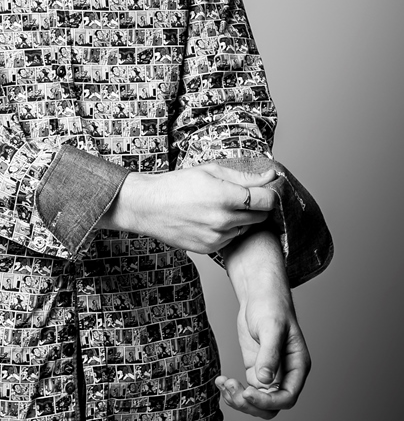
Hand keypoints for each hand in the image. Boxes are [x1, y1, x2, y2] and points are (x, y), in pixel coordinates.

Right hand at [99, 162, 277, 252]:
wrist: (148, 207)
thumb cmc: (177, 184)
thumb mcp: (210, 171)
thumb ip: (244, 176)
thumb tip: (271, 175)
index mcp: (225, 197)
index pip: (268, 200)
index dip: (270, 192)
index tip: (266, 188)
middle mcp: (224, 220)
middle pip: (261, 216)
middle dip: (257, 205)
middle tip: (241, 196)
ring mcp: (217, 237)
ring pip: (246, 227)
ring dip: (242, 218)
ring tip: (221, 206)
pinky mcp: (209, 248)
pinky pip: (231, 238)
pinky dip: (228, 229)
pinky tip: (211, 218)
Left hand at [218, 233, 310, 418]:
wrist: (260, 296)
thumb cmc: (272, 307)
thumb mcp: (271, 328)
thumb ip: (269, 354)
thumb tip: (265, 380)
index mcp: (297, 366)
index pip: (287, 397)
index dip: (268, 401)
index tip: (248, 393)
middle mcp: (285, 375)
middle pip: (272, 407)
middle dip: (250, 404)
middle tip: (232, 388)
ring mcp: (269, 374)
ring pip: (257, 403)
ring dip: (239, 399)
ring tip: (223, 383)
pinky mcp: (255, 370)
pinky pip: (246, 391)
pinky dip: (232, 391)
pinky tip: (220, 380)